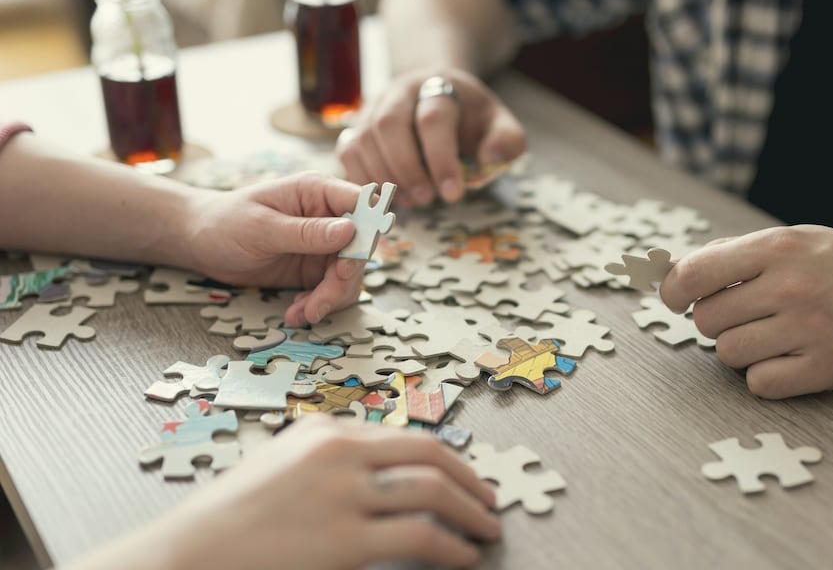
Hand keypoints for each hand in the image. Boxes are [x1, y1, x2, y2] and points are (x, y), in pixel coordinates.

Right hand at [72, 416, 500, 569]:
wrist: (188, 554)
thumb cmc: (230, 518)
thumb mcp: (281, 465)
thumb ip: (331, 462)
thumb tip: (387, 476)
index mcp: (324, 431)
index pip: (405, 437)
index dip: (447, 460)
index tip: (466, 477)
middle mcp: (339, 453)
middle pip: (430, 455)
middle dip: (472, 479)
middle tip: (491, 500)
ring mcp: (344, 495)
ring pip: (433, 493)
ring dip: (472, 512)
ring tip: (487, 529)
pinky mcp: (345, 541)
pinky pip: (421, 538)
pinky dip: (452, 547)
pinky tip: (463, 555)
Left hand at [184, 172, 364, 326]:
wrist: (199, 242)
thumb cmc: (224, 222)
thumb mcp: (261, 227)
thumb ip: (306, 232)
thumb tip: (350, 231)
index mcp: (317, 192)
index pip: (361, 204)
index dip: (366, 233)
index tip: (349, 264)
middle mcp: (327, 217)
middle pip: (360, 249)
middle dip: (342, 281)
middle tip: (318, 305)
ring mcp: (323, 245)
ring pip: (349, 275)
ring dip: (330, 299)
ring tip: (301, 314)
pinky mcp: (315, 269)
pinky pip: (332, 290)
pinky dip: (318, 305)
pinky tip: (296, 311)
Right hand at [337, 68, 526, 206]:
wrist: (440, 98)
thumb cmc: (471, 120)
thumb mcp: (500, 125)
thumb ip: (507, 141)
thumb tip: (490, 160)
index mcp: (439, 84)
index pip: (434, 118)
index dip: (441, 159)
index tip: (454, 194)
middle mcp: (400, 90)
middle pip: (389, 124)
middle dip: (406, 167)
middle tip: (425, 200)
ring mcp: (374, 106)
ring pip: (364, 138)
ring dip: (384, 176)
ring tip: (410, 202)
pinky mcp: (357, 126)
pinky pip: (348, 151)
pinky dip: (362, 179)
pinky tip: (385, 199)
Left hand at [660, 225, 832, 398]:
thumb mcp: (798, 240)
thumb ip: (736, 253)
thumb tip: (672, 271)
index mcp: (779, 246)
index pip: (694, 273)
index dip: (672, 292)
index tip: (675, 300)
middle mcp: (792, 285)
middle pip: (707, 319)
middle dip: (717, 322)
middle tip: (746, 317)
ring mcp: (810, 328)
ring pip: (728, 354)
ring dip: (741, 351)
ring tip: (771, 337)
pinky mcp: (827, 367)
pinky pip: (760, 383)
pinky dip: (765, 377)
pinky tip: (787, 361)